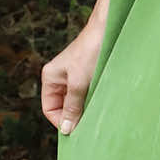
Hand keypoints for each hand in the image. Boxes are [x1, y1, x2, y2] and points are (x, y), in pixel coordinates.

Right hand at [40, 17, 105, 134]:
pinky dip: (93, 101)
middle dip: (74, 116)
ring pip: (76, 102)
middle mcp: (60, 79)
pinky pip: (87, 95)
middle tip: (89, 125)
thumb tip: (66, 129)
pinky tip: (102, 102)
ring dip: (85, 108)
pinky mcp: (89, 76)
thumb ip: (72, 106)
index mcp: (50, 78)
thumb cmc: (91, 51)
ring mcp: (74, 77)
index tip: (76, 130)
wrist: (109, 29)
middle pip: (63, 107)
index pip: (49, 109)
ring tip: (97, 112)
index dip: (61, 121)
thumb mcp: (79, 82)